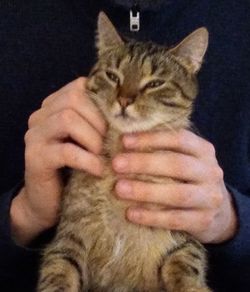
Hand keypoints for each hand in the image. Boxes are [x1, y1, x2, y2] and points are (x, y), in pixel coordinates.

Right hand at [10, 77, 105, 244]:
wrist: (48, 201)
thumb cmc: (75, 168)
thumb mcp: (88, 140)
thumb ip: (98, 122)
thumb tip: (128, 109)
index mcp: (54, 106)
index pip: (79, 87)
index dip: (102, 101)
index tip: (117, 121)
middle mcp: (41, 116)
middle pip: (74, 99)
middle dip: (99, 121)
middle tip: (109, 142)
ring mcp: (35, 135)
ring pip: (68, 119)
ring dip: (93, 139)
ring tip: (102, 155)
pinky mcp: (35, 158)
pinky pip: (67, 151)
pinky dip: (88, 160)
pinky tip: (99, 170)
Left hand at [113, 129, 236, 243]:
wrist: (217, 210)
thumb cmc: (189, 178)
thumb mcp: (184, 158)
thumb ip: (162, 150)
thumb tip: (124, 143)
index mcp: (204, 150)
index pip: (179, 139)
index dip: (151, 139)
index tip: (124, 141)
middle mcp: (211, 172)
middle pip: (177, 165)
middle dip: (144, 163)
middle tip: (116, 164)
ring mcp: (210, 198)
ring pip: (177, 194)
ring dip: (146, 191)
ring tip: (119, 189)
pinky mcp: (204, 221)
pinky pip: (175, 220)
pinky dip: (151, 217)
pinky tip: (131, 213)